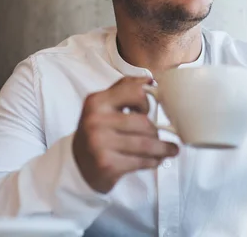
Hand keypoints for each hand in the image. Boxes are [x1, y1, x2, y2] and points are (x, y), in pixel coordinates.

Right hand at [72, 76, 178, 193]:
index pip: (136, 92)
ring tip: (169, 151)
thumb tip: (150, 80)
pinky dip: (153, 161)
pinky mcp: (107, 164)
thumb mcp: (104, 106)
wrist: (77, 164)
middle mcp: (96, 120)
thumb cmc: (97, 131)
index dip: (147, 103)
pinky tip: (155, 160)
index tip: (147, 112)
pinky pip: (140, 161)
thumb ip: (125, 89)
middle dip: (156, 132)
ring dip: (162, 149)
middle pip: (143, 123)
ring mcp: (100, 143)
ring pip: (146, 143)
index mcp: (97, 101)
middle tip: (160, 138)